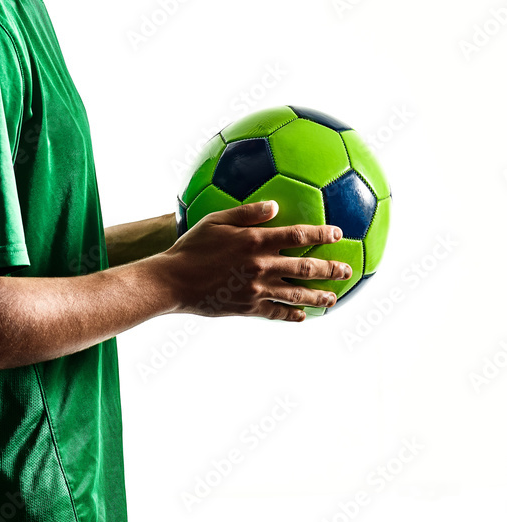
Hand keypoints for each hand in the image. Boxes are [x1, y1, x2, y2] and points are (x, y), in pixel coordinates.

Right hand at [160, 199, 351, 320]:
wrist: (173, 281)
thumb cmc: (191, 246)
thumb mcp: (216, 220)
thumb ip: (247, 212)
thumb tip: (275, 205)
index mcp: (255, 240)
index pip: (298, 235)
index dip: (321, 234)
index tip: (338, 234)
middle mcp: (261, 266)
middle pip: (305, 268)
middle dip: (330, 269)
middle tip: (348, 270)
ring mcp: (256, 289)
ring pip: (296, 294)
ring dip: (319, 296)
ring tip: (333, 298)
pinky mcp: (248, 308)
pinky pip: (276, 313)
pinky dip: (292, 315)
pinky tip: (302, 316)